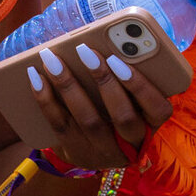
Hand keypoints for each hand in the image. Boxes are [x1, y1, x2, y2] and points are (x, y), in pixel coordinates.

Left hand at [27, 42, 172, 170]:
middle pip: (122, 116)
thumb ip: (125, 76)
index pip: (159, 109)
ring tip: (52, 59)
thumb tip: (109, 41)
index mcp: (152, 125)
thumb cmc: (115, 110)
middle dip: (103, 80)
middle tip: (84, 50)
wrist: (91, 149)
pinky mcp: (76, 153)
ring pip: (88, 121)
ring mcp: (103, 152)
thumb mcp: (130, 99)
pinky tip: (36, 77)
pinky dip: (46, 99)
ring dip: (68, 85)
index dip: (140, 86)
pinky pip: (60, 126)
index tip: (118, 60)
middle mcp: (132, 144)